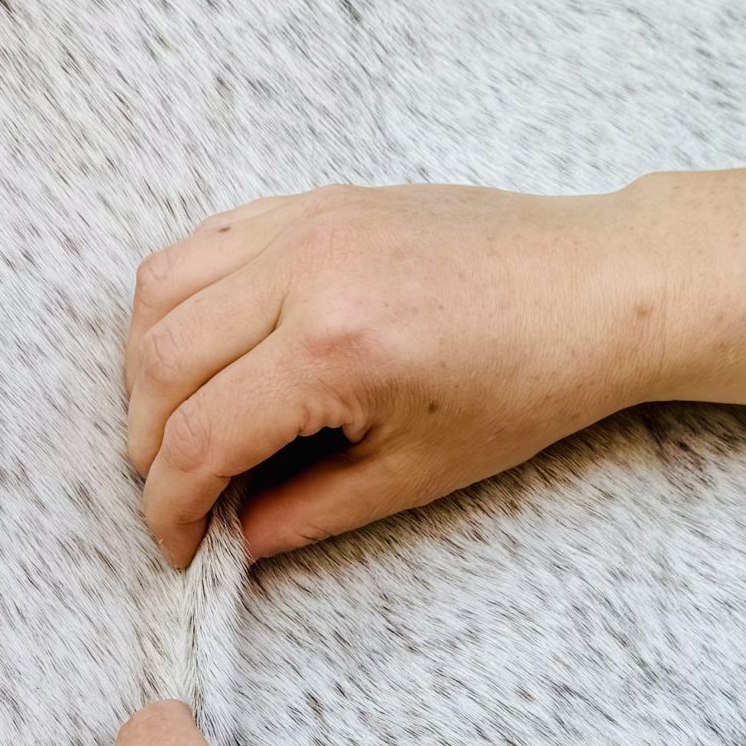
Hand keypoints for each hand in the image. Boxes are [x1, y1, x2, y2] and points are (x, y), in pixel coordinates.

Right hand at [124, 163, 745, 567]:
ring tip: (181, 422)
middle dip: (148, 444)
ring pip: (160, 292)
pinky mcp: (315, 200)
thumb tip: (231, 538)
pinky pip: (204, 241)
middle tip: (178, 494)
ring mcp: (306, 223)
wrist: (598, 288)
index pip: (199, 438)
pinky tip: (206, 349)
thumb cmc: (528, 384)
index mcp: (336, 348)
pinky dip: (179, 300)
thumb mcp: (417, 475)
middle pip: (162, 363)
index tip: (177, 546)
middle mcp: (305, 271)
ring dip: (148, 368)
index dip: (169, 507)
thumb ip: (306, 512)